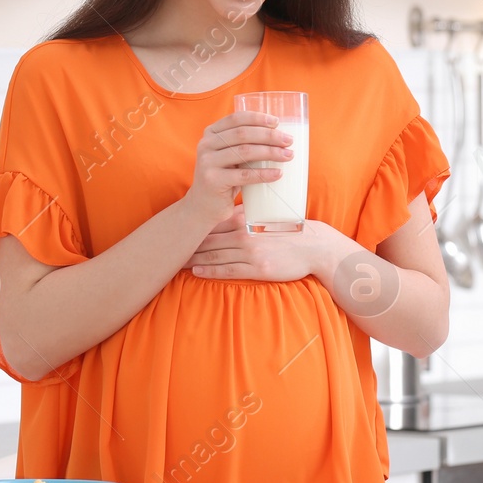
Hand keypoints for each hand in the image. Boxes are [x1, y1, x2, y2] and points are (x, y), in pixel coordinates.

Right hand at [180, 111, 292, 227]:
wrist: (203, 206)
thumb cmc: (225, 177)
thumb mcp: (230, 157)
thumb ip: (243, 144)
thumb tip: (280, 136)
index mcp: (211, 133)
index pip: (236, 118)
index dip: (257, 118)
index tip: (277, 122)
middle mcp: (206, 144)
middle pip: (243, 134)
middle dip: (269, 136)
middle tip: (289, 141)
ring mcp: (207, 162)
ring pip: (244, 152)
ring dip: (270, 152)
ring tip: (288, 155)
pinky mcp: (213, 181)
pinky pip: (243, 175)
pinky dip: (264, 174)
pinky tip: (278, 174)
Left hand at [185, 208, 355, 282]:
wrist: (313, 247)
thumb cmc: (288, 232)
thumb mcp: (264, 218)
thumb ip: (245, 216)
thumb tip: (226, 210)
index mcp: (244, 221)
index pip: (212, 225)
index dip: (193, 230)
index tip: (178, 232)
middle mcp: (244, 235)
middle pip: (208, 241)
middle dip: (188, 245)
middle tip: (169, 248)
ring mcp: (250, 253)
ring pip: (214, 256)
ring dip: (194, 260)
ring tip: (177, 262)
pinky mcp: (257, 268)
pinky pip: (227, 271)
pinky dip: (210, 271)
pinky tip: (197, 272)